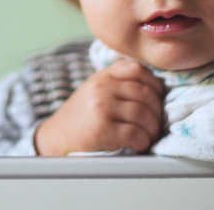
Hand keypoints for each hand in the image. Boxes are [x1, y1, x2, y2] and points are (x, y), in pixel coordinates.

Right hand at [34, 59, 164, 155]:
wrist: (55, 138)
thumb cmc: (80, 117)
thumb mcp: (94, 90)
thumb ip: (118, 83)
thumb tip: (156, 88)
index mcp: (102, 76)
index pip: (136, 69)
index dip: (154, 83)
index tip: (158, 97)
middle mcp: (102, 88)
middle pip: (145, 93)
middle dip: (157, 111)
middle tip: (156, 123)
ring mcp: (101, 108)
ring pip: (143, 114)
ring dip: (152, 129)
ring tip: (150, 136)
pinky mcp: (102, 130)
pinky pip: (135, 134)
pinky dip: (143, 141)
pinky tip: (139, 144)